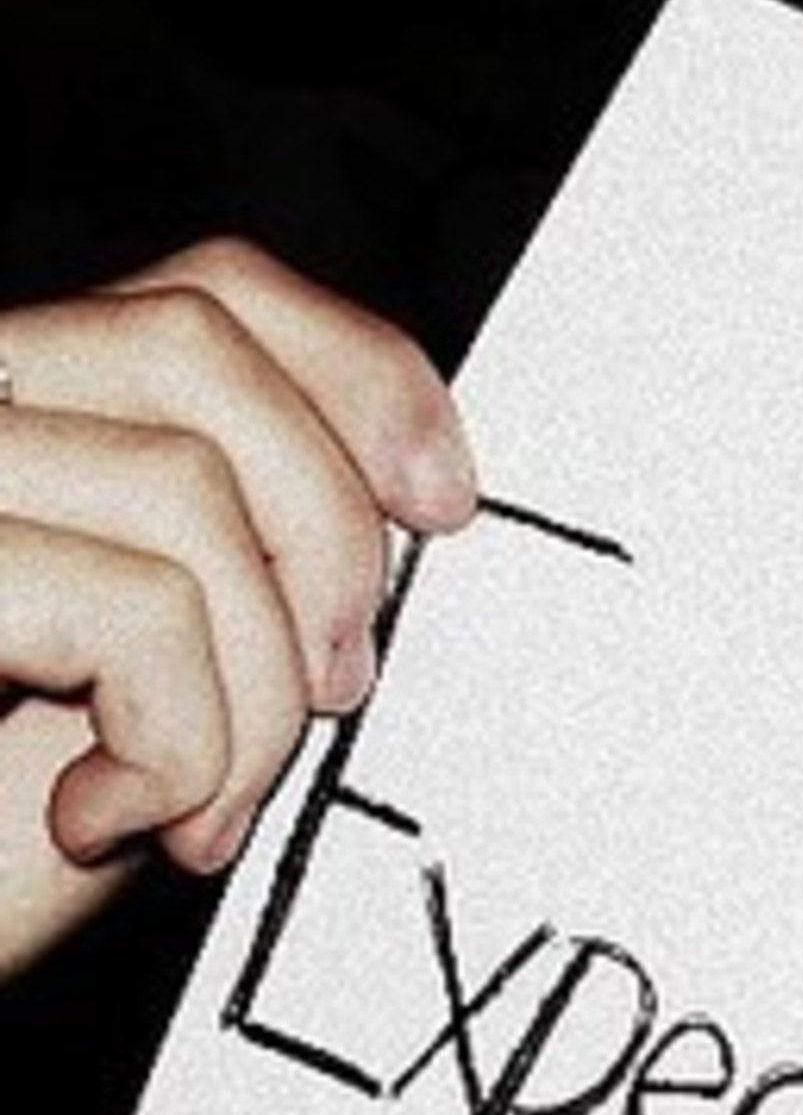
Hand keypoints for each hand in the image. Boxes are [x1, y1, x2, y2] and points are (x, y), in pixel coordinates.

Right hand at [0, 237, 474, 976]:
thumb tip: (415, 506)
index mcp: (15, 418)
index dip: (359, 375)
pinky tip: (105, 822)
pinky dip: (175, 744)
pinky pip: (131, 606)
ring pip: (183, 490)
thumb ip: (235, 568)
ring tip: (196, 808)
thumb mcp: (148, 689)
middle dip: (323, 538)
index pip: (208, 292)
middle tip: (330, 699)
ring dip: (248, 694)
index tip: (447, 505)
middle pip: (198, 351)